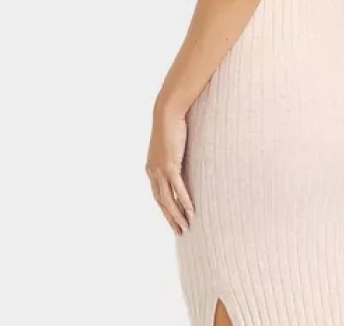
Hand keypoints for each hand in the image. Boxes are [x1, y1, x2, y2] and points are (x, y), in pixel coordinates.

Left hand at [145, 101, 194, 235]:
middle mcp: (153, 172)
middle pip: (162, 201)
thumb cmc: (171, 124)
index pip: (158, 194)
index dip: (165, 209)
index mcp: (151, 168)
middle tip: (180, 231)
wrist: (167, 112)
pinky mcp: (170, 165)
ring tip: (186, 227)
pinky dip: (185, 202)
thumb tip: (182, 157)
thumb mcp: (171, 143)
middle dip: (170, 218)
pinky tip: (191, 212)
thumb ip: (174, 154)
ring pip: (169, 199)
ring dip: (177, 215)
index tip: (173, 220)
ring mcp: (160, 170)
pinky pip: (178, 189)